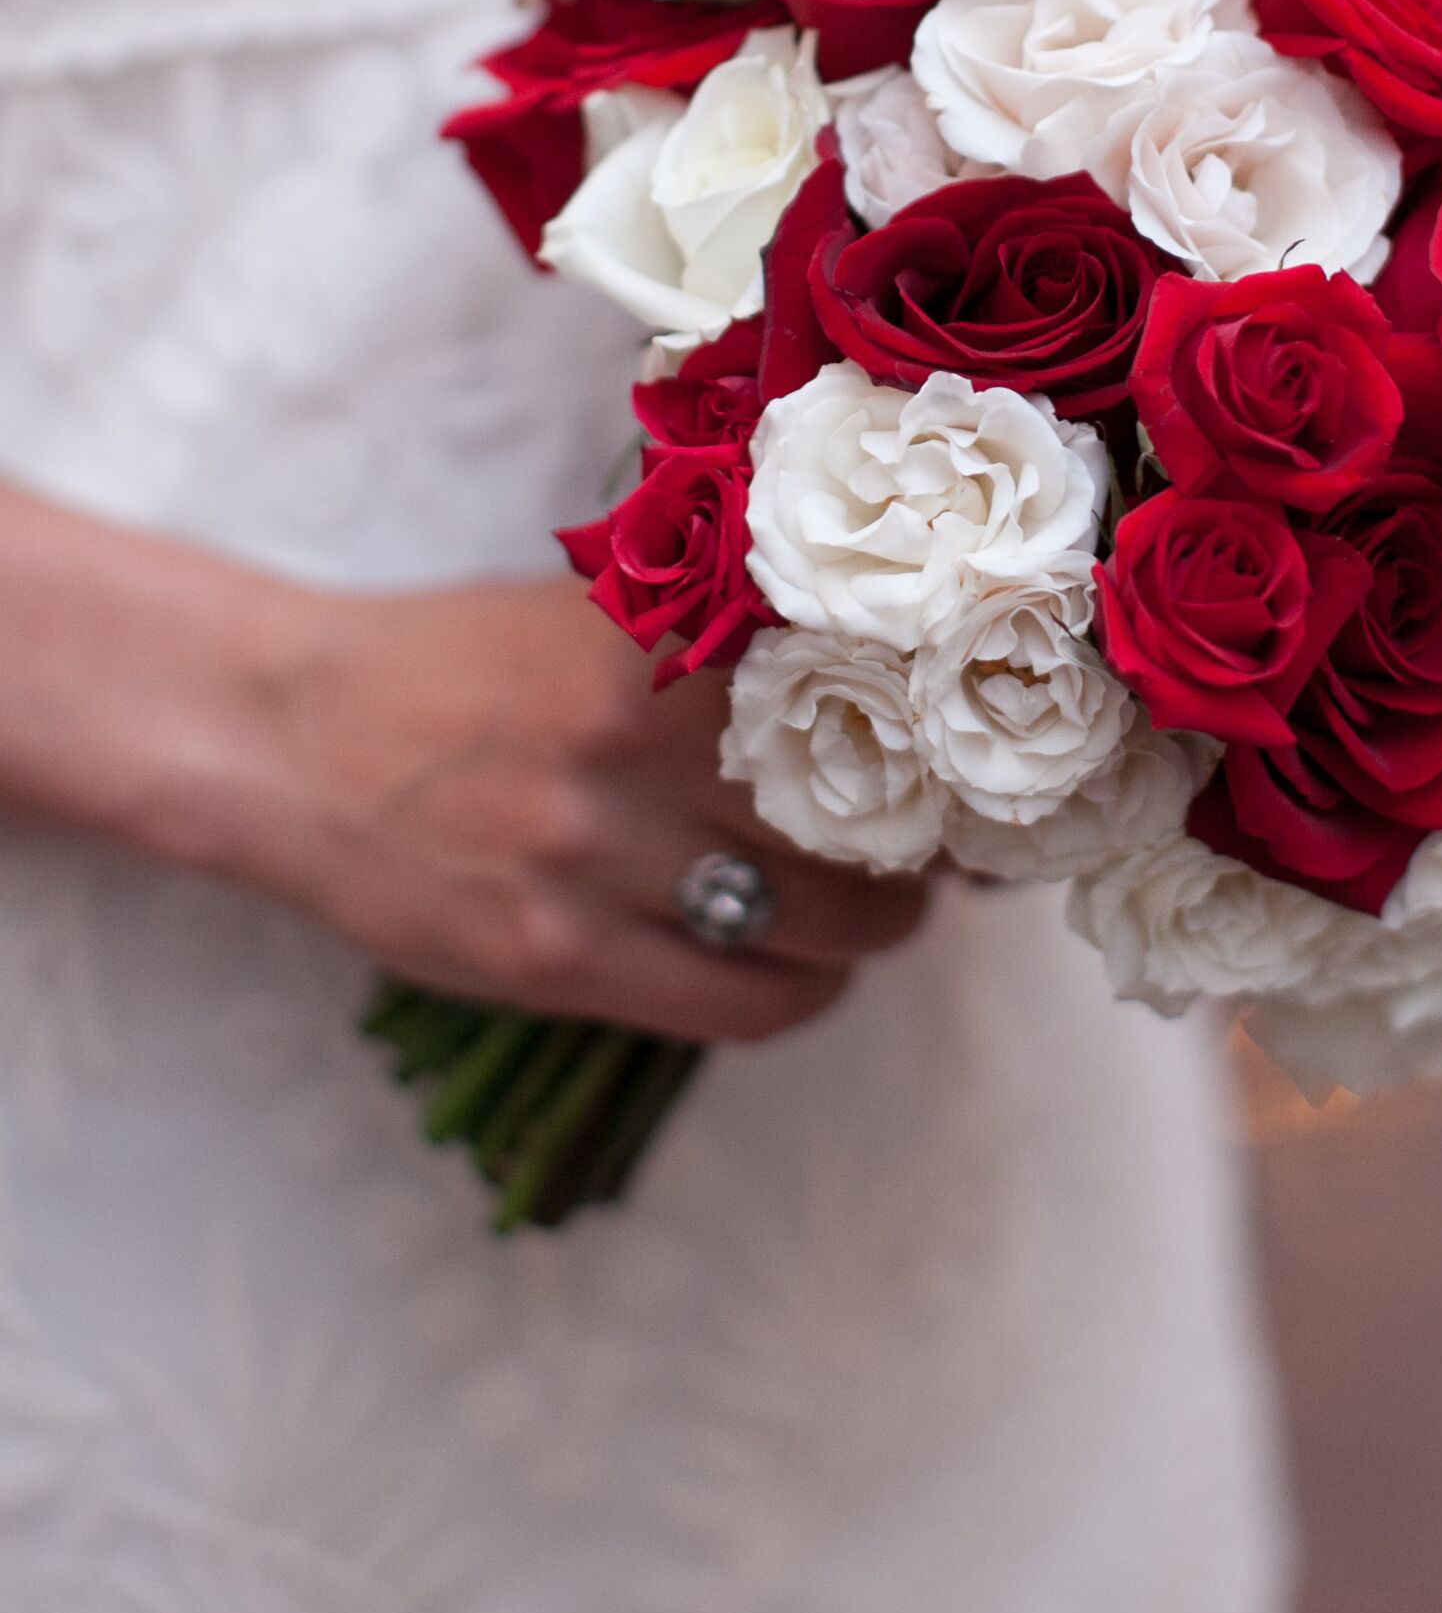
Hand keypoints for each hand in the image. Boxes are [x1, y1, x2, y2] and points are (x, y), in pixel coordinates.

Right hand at [0, 482, 925, 1043]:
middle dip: (924, 847)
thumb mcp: (595, 610)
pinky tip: (806, 978)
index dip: (943, 744)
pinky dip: (797, 998)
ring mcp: (590, 856)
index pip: (861, 695)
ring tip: (878, 914)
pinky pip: (731, 1002)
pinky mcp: (551, 956)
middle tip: (940, 850)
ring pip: (813, 919)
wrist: (294, 735)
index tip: (976, 763)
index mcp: (656, 639)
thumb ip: (722, 637)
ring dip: (873, 930)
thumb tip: (892, 689)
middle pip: (858, 816)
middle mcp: (632, 742)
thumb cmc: (462, 663)